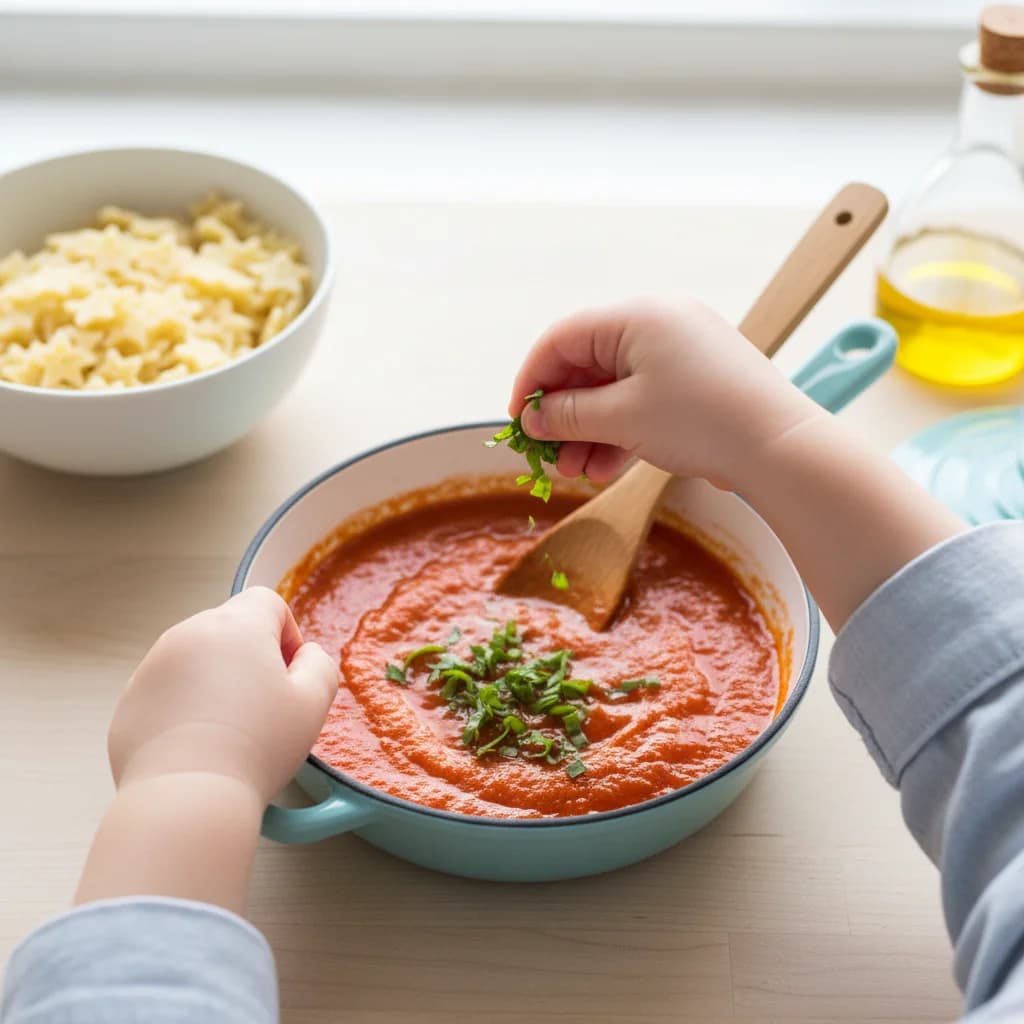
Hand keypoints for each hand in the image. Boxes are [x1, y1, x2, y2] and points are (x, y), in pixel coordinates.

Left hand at [108, 587, 338, 803]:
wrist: (187, 798)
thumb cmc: (258, 746)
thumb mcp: (313, 703)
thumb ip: (320, 664)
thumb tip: (305, 655)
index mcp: (235, 625)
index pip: (267, 602)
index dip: (287, 634)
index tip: (289, 675)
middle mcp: (187, 634)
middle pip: (229, 628)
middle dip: (250, 657)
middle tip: (264, 707)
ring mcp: (152, 667)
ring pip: (196, 659)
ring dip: (216, 681)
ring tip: (230, 730)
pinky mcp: (129, 700)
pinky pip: (167, 690)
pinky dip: (185, 706)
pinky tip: (199, 745)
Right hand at [509, 299, 822, 490]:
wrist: (781, 448)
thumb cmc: (702, 421)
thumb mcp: (622, 418)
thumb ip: (567, 415)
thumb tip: (533, 419)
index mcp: (637, 315)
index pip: (561, 339)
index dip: (532, 381)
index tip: (519, 422)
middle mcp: (657, 322)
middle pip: (586, 365)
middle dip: (564, 415)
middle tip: (549, 457)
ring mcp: (680, 350)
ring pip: (614, 387)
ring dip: (590, 430)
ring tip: (578, 471)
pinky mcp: (695, 379)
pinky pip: (642, 398)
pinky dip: (621, 429)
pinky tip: (606, 466)